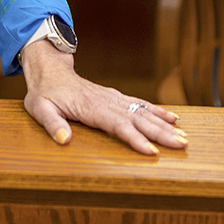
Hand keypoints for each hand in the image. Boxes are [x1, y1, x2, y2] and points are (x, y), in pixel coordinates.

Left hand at [18, 40, 187, 155]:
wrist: (51, 71)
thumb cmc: (45, 93)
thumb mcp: (39, 108)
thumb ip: (52, 124)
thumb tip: (63, 139)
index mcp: (91, 107)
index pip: (117, 125)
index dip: (135, 138)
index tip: (152, 151)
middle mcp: (107, 101)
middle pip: (138, 118)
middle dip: (161, 133)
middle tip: (181, 145)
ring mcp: (114, 98)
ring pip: (143, 111)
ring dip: (164, 124)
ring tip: (184, 136)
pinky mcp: (116, 98)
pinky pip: (140, 104)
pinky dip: (158, 111)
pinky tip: (174, 119)